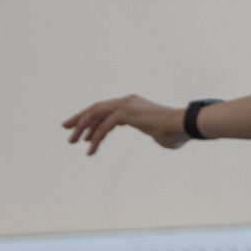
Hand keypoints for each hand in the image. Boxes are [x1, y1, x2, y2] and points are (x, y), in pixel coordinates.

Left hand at [62, 95, 188, 154]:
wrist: (184, 125)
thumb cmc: (178, 132)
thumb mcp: (162, 133)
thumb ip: (156, 133)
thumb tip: (162, 139)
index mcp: (133, 104)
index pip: (106, 109)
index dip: (91, 119)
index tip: (81, 131)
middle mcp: (127, 101)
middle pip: (96, 108)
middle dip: (79, 119)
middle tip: (65, 129)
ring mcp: (126, 105)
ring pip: (96, 114)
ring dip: (81, 128)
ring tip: (72, 142)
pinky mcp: (126, 113)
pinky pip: (104, 126)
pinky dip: (96, 137)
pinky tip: (90, 149)